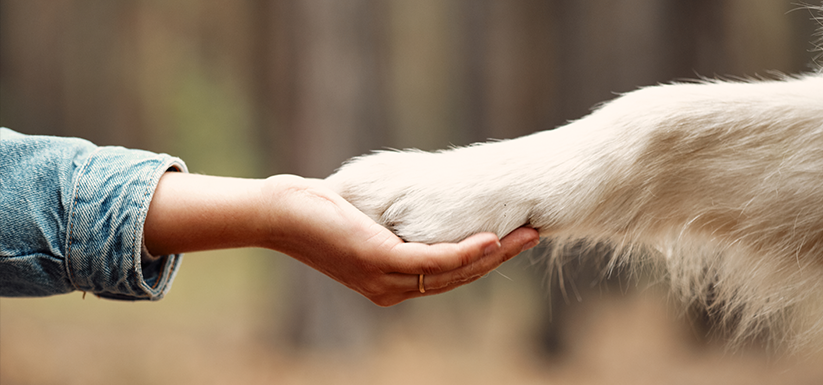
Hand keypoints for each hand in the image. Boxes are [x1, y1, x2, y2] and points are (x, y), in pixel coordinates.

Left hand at [144, 173, 539, 305]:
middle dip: (500, 258)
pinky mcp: (379, 260)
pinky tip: (491, 239)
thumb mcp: (365, 221)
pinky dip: (465, 252)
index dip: (485, 259)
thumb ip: (395, 222)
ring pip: (452, 271)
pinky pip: (433, 261)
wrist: (279, 214)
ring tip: (527, 233)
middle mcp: (392, 288)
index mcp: (391, 282)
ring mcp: (385, 278)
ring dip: (494, 254)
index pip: (449, 274)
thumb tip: (420, 200)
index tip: (513, 237)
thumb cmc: (319, 212)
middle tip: (534, 233)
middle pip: (458, 276)